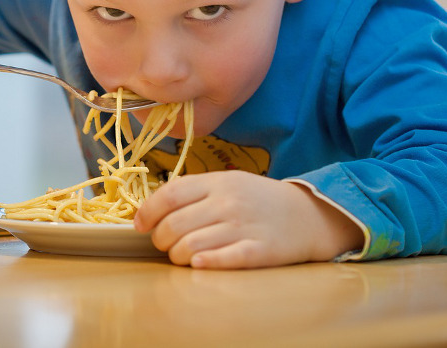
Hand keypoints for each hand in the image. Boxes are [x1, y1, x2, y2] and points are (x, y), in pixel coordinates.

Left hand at [134, 171, 363, 268]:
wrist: (307, 214)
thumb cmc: (258, 199)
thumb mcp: (228, 182)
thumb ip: (194, 191)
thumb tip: (153, 208)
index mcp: (217, 182)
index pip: (170, 195)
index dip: (148, 212)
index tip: (140, 224)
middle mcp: (228, 202)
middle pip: (175, 225)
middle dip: (161, 240)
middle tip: (165, 245)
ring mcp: (243, 226)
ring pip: (191, 246)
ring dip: (178, 256)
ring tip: (182, 256)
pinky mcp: (258, 250)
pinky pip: (222, 259)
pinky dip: (204, 263)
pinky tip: (198, 264)